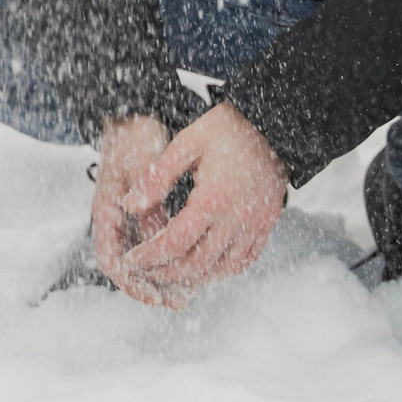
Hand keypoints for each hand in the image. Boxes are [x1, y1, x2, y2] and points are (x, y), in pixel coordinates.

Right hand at [91, 115, 176, 304]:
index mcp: (105, 211)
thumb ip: (151, 207)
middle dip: (152, 287)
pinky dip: (172, 257)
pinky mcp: (147, 211)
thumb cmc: (137, 138)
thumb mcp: (143, 170)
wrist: (139, 114)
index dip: (131, 283)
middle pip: (128, 267)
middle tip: (179, 301)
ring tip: (190, 290)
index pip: (111, 261)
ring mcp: (131, 217)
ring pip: (145, 257)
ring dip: (164, 276)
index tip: (154, 297)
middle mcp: (117, 220)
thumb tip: (162, 244)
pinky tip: (193, 262)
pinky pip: (157, 243)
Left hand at [99, 104, 289, 306]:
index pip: (176, 243)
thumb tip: (129, 205)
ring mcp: (256, 225)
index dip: (150, 256)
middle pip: (197, 264)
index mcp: (213, 198)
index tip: (131, 260)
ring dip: (194, 276)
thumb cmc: (225, 129)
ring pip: (222, 269)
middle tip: (144, 271)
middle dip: (166, 273)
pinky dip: (222, 270)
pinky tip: (204, 266)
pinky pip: (244, 261)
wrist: (271, 124)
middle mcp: (238, 219)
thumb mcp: (186, 143)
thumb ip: (157, 177)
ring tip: (169, 273)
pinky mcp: (267, 225)